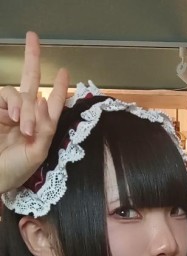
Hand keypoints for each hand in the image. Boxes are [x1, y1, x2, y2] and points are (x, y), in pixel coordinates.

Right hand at [0, 32, 68, 193]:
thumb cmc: (15, 172)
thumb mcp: (37, 154)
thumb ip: (45, 129)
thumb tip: (46, 102)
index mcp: (41, 129)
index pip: (52, 105)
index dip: (59, 89)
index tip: (64, 72)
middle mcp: (26, 117)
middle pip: (31, 83)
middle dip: (32, 60)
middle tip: (33, 37)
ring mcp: (9, 113)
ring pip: (22, 95)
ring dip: (27, 108)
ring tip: (25, 127)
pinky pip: (7, 97)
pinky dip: (15, 104)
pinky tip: (17, 119)